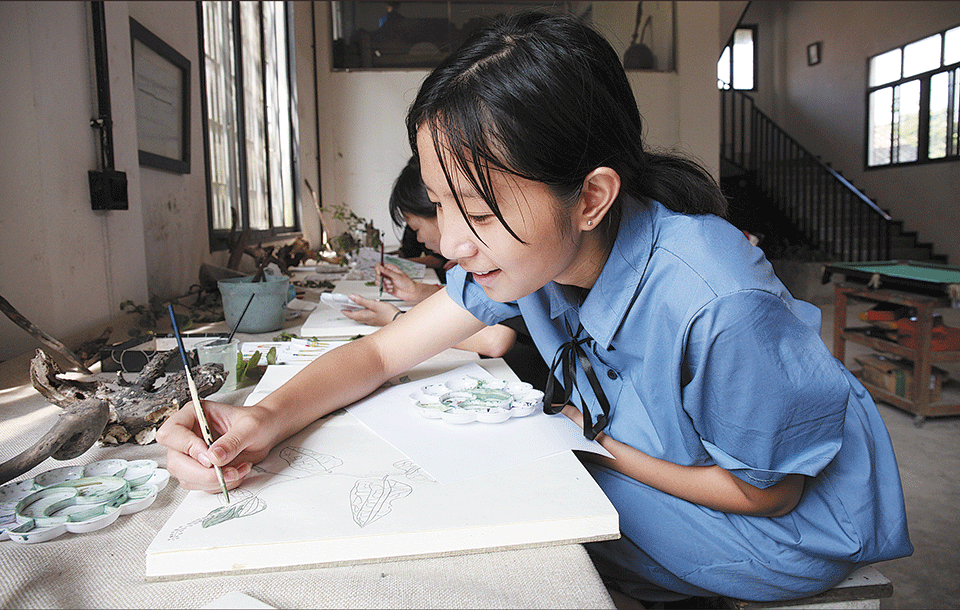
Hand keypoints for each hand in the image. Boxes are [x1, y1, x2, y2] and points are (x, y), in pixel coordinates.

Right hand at [156, 400, 277, 492]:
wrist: (266, 432)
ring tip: (239, 469)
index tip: (209, 457)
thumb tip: (214, 458)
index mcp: (192, 415)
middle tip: (228, 471)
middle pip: (175, 462)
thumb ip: (232, 441)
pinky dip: (221, 484)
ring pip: (187, 478)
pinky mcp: (201, 471)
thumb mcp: (250, 426)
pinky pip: (202, 486)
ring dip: (215, 481)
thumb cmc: (257, 421)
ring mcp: (192, 455)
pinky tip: (238, 472)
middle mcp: (188, 435)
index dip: (186, 447)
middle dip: (203, 473)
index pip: (170, 433)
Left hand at [341, 294, 400, 326]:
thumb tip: (351, 297)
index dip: (344, 311)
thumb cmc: (387, 313)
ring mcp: (372, 320)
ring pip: (360, 317)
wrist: (397, 319)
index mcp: (364, 316)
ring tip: (353, 307)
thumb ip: (362, 300)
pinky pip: (366, 317)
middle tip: (345, 307)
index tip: (340, 307)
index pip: (350, 314)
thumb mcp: (374, 304)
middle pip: (355, 316)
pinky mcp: (376, 320)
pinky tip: (366, 310)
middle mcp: (367, 319)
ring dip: (356, 313)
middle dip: (349, 312)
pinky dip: (363, 313)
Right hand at [376, 263, 439, 302]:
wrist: (410, 293)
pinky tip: (391, 289)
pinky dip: (385, 289)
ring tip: (391, 286)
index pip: (379, 265)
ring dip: (384, 285)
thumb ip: (387, 272)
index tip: (379, 273)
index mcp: (390, 268)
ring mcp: (386, 281)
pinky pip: (380, 288)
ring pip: (377, 282)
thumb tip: (380, 266)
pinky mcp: (386, 287)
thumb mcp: (397, 276)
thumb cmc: (406, 283)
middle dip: (382, 279)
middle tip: (389, 282)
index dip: (377, 269)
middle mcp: (387, 274)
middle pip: (377, 274)